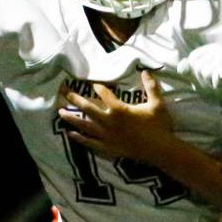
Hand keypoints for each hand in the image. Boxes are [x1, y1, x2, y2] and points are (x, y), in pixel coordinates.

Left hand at [58, 71, 175, 163]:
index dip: (98, 87)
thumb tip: (146, 71)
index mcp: (120, 110)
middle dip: (75, 99)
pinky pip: (90, 143)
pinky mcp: (108, 148)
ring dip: (72, 118)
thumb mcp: (158, 104)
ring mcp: (107, 136)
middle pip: (88, 108)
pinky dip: (80, 138)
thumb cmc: (159, 126)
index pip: (104, 94)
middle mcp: (109, 122)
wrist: (160, 150)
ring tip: (60, 112)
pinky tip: (71, 134)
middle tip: (64, 92)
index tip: (93, 84)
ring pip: (85, 125)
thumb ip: (151, 87)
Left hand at [177, 44, 221, 113]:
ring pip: (206, 72)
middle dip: (204, 79)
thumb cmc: (219, 85)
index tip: (208, 78)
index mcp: (211, 48)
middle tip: (215, 82)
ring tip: (220, 83)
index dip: (197, 74)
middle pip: (198, 67)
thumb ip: (189, 70)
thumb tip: (180, 67)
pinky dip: (219, 85)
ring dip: (211, 83)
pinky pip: (216, 76)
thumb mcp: (200, 77)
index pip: (192, 60)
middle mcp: (219, 49)